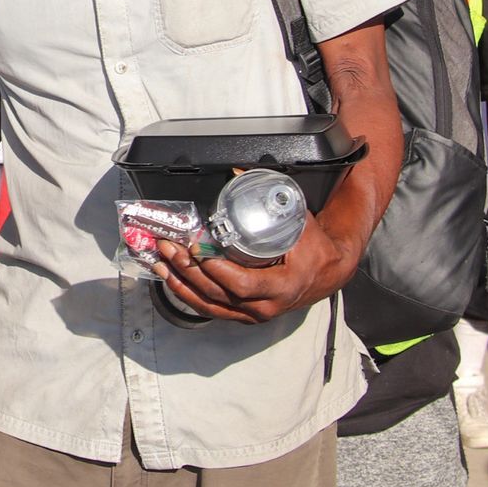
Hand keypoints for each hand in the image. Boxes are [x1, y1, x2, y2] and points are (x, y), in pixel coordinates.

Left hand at [149, 217, 351, 324]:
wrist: (327, 272)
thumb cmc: (314, 247)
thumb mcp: (299, 220)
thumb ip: (272, 197)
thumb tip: (237, 172)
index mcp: (282, 286)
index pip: (242, 284)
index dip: (216, 269)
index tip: (196, 249)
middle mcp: (265, 306)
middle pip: (218, 293)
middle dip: (188, 270)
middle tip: (169, 247)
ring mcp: (252, 314)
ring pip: (209, 304)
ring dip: (181, 282)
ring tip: (160, 261)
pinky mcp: (242, 314)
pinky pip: (210, 307)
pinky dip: (187, 293)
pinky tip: (170, 278)